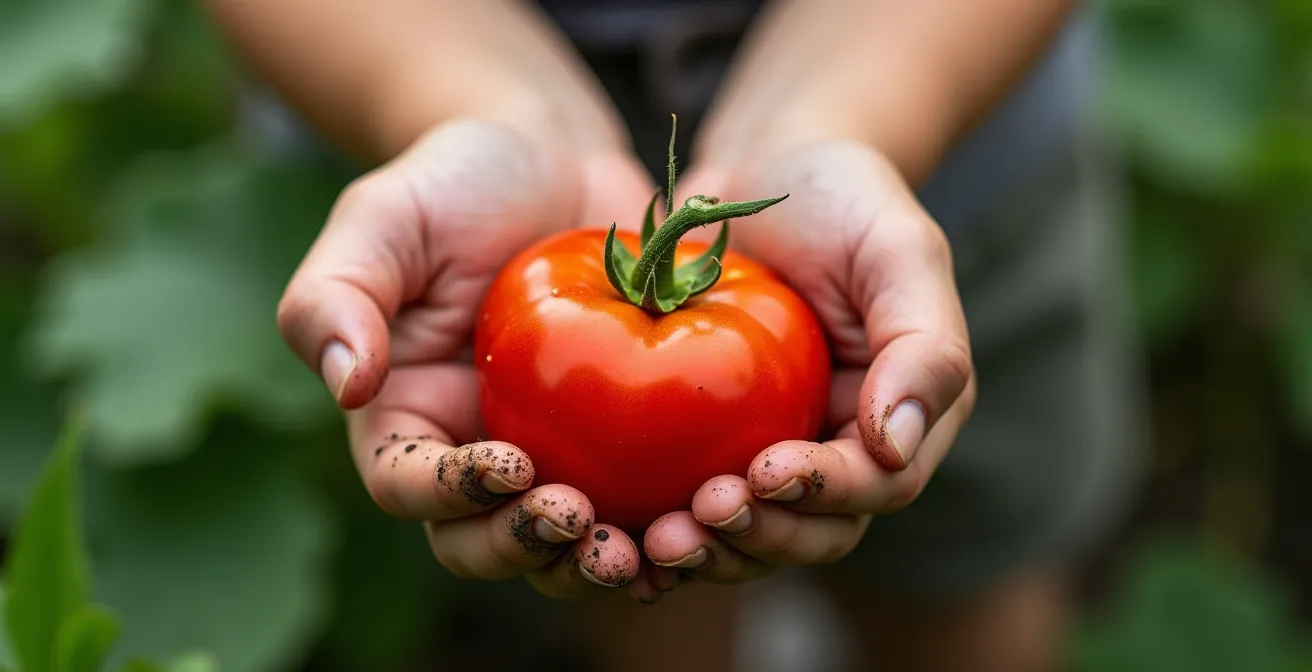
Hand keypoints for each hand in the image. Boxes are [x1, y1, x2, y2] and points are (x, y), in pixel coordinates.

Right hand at [277, 119, 657, 596]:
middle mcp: (474, 457)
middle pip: (486, 543)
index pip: (410, 488)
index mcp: (406, 421)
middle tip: (584, 524)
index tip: (511, 464)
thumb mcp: (386, 218)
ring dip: (603, 562)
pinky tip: (708, 512)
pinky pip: (642, 504)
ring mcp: (555, 458)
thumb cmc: (458, 182)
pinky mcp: (624, 447)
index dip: (455, 496)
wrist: (557, 161)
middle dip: (530, 549)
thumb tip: (343, 381)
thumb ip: (339, 292)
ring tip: (652, 542)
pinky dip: (669, 522)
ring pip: (568, 548)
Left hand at [643, 140, 976, 587]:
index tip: (765, 472)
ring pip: (749, 534)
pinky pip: (685, 500)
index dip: (826, 493)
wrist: (760, 175)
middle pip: (813, 531)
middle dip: (761, 537)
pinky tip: (617, 525)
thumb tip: (898, 444)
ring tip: (655, 540)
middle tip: (698, 519)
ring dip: (707, 551)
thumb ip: (922, 342)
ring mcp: (769, 450)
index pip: (878, 483)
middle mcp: (840, 450)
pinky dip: (656, 524)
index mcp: (899, 416)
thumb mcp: (897, 248)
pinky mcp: (705, 444)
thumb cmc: (840, 198)